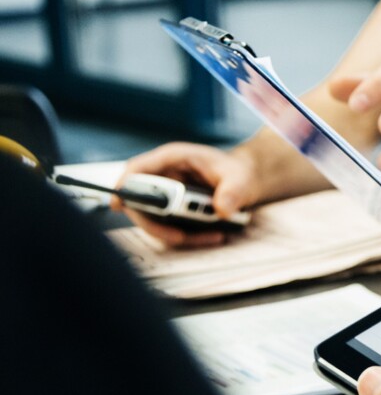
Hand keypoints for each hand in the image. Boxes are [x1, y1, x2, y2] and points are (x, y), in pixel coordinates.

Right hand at [112, 142, 260, 246]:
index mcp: (173, 158)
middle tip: (178, 236)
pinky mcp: (174, 212)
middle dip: (154, 222)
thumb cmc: (239, 173)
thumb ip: (233, 192)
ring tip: (211, 236)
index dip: (124, 185)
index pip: (139, 168)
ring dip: (175, 233)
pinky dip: (188, 236)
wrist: (247, 181)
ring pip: (154, 219)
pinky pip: (170, 228)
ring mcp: (167, 195)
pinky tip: (212, 236)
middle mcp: (165, 176)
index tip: (118, 203)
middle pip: (139, 200)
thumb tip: (222, 210)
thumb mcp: (240, 179)